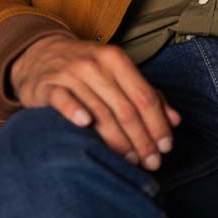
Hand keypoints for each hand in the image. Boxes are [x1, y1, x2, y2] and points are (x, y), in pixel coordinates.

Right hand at [9, 35, 180, 169]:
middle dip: (142, 140)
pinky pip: (63, 100)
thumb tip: (175, 120)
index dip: (158, 124)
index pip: (144, 96)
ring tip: (129, 161)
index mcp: (116, 59)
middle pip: (125, 108)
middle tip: (151, 163)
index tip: (166, 148)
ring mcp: (70, 74)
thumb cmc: (87, 69)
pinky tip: (85, 126)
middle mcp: (95, 64)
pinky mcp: (48, 85)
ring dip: (117, 140)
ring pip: (99, 111)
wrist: (41, 54)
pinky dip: (74, 111)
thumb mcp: (117, 73)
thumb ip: (146, 94)